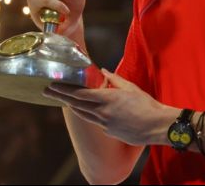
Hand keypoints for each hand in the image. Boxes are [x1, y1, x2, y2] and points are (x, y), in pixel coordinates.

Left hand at [43, 70, 176, 146]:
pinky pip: (95, 121)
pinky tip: (86, 110)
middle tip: (47, 91)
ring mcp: (104, 124)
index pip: (80, 94)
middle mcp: (102, 113)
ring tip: (61, 100)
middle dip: (60, 97)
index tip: (53, 84)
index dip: (65, 89)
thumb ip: (115, 79)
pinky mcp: (109, 132)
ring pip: (83, 114)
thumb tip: (104, 71)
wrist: (157, 126)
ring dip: (71, 106)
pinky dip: (88, 113)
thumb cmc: (147, 105)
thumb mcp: (131, 87)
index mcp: (107, 99)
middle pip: (76, 104)